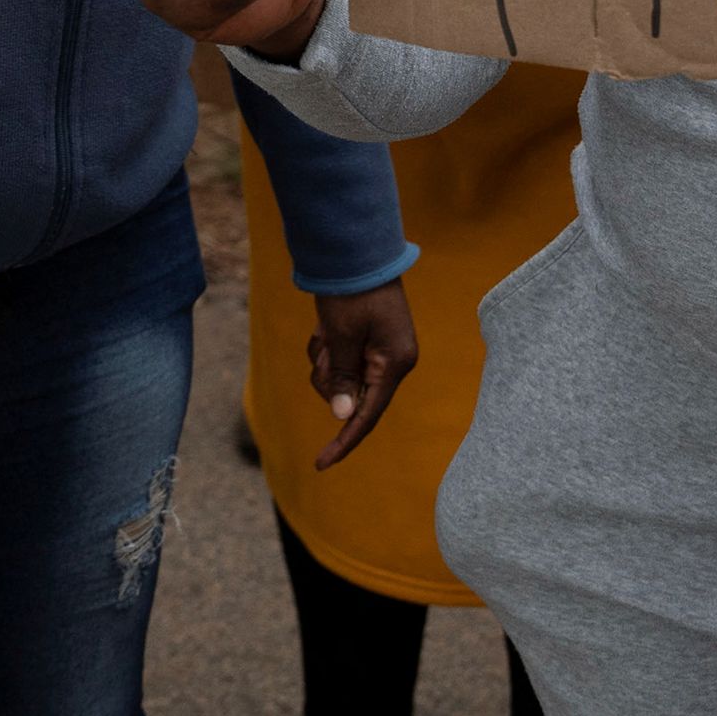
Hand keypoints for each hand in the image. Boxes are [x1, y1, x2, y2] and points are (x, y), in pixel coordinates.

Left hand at [304, 282, 419, 469]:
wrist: (356, 251)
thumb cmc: (351, 292)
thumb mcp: (342, 337)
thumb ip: (343, 378)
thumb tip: (343, 416)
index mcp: (396, 363)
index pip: (368, 414)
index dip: (344, 441)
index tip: (320, 464)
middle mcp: (393, 361)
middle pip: (350, 397)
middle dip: (328, 377)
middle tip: (324, 345)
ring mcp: (381, 351)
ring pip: (341, 379)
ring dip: (325, 360)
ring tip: (326, 330)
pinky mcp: (368, 342)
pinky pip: (340, 361)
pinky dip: (327, 348)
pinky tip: (327, 325)